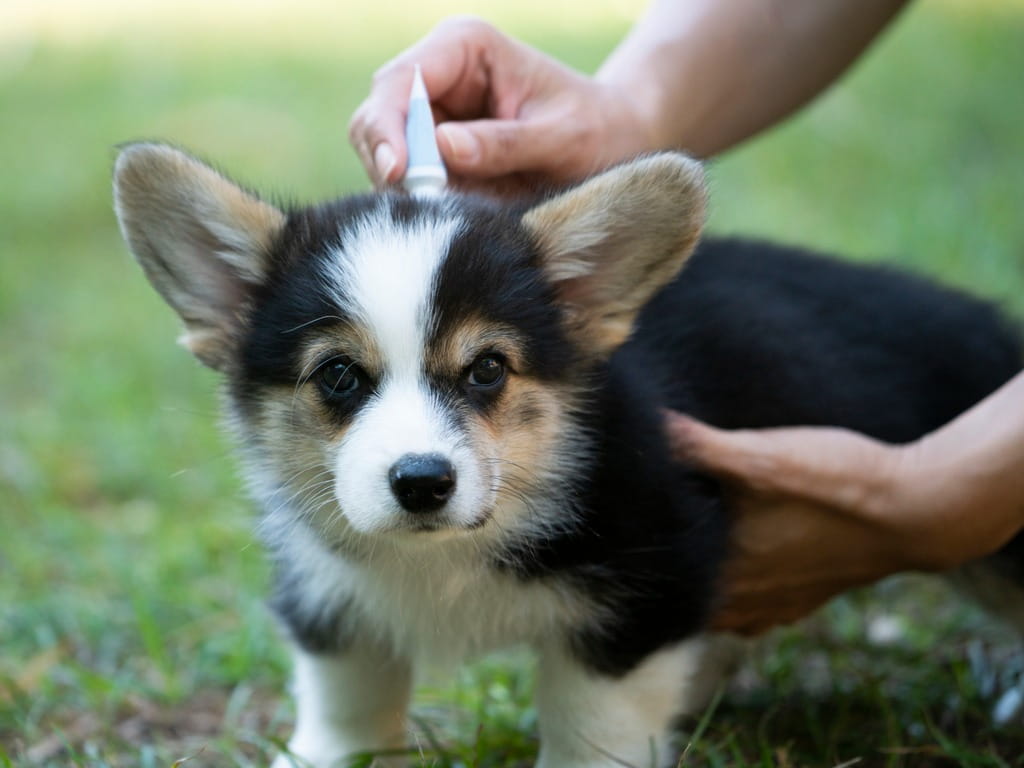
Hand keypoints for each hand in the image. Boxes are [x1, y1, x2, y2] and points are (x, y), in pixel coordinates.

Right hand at [348, 17, 653, 191]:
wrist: (612, 144)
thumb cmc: (594, 130)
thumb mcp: (560, 138)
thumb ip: (505, 144)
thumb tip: (442, 149)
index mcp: (465, 47)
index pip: (401, 82)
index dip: (389, 127)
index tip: (400, 172)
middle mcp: (437, 74)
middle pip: (377, 116)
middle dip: (389, 161)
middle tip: (419, 203)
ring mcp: (430, 113)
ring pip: (382, 152)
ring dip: (402, 187)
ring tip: (445, 210)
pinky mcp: (432, 151)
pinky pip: (404, 179)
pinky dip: (417, 200)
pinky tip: (448, 212)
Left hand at [666, 386, 1023, 634]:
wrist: (919, 511)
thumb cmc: (837, 483)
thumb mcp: (762, 455)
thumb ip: (700, 445)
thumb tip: (650, 424)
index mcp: (723, 573)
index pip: (660, 573)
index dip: (643, 544)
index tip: (636, 511)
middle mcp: (744, 603)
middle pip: (685, 592)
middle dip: (670, 561)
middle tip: (660, 520)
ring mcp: (775, 608)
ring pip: (718, 604)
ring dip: (704, 576)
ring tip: (697, 536)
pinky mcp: (804, 601)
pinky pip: (754, 607)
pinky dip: (741, 585)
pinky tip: (744, 556)